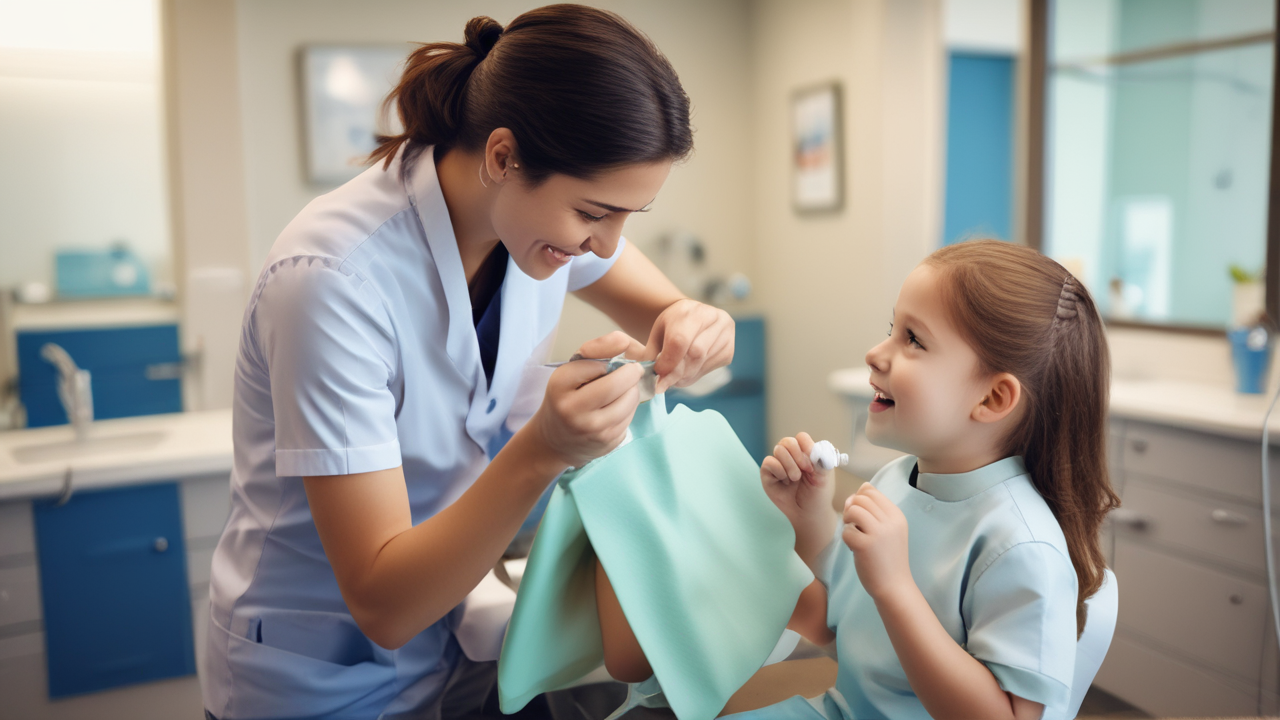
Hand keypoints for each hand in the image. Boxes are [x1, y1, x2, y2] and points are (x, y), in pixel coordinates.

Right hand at [526, 332, 644, 468]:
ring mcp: (591, 429)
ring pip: (630, 400)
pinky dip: (629, 408)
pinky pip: (630, 417)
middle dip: (632, 373)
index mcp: (559, 385)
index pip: (598, 363)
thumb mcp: (571, 370)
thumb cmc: (567, 397)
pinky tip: (618, 409)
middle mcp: (573, 409)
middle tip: (632, 370)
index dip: (608, 361)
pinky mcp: (607, 443)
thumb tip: (625, 340)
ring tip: (624, 390)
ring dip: (633, 390)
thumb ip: (598, 349)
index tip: (606, 366)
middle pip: (618, 384)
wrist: (554, 441)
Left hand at [644, 299, 733, 393]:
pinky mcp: (729, 349)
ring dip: (684, 376)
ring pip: (702, 363)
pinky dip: (694, 375)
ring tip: (673, 377)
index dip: (668, 361)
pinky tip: (686, 372)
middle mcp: (713, 317)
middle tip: (663, 382)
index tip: (657, 373)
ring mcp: (725, 334)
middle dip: (676, 372)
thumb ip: (652, 353)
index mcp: (690, 309)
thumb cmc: (673, 326)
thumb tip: (649, 377)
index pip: (680, 340)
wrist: (692, 319)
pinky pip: (709, 369)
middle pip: (694, 353)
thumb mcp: (658, 333)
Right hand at [761, 433, 836, 562]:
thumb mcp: (824, 477)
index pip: (801, 438)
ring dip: (789, 465)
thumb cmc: (817, 496)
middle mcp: (791, 456)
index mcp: (806, 454)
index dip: (806, 446)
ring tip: (795, 479)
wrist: (806, 515)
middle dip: (798, 456)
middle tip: (806, 471)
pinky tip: (784, 482)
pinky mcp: (768, 473)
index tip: (812, 461)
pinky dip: (778, 470)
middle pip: (788, 441)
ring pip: (778, 449)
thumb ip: (822, 461)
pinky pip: (768, 462)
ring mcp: (779, 464)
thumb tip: (817, 450)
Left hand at [842, 483, 912, 600]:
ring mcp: (879, 533)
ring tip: (854, 533)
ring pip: (853, 509)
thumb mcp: (890, 530)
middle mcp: (890, 521)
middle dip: (851, 509)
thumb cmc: (888, 558)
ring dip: (847, 520)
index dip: (859, 499)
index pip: (872, 492)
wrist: (894, 586)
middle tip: (853, 525)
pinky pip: (847, 530)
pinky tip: (854, 548)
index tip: (860, 516)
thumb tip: (862, 486)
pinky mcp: (865, 545)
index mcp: (897, 515)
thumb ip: (877, 509)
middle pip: (860, 499)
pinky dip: (847, 538)